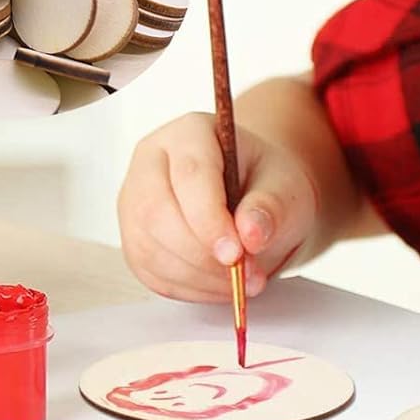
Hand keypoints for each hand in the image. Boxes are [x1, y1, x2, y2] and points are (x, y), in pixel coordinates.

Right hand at [117, 112, 316, 302]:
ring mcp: (135, 200)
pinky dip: (187, 288)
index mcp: (190, 132)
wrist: (258, 198)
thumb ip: (270, 206)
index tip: (237, 253)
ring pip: (148, 247)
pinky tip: (218, 286)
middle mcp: (152, 161)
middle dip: (200, 254)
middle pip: (156, 212)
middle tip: (243, 277)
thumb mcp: (285, 187)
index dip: (209, 219)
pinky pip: (149, 271)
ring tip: (240, 283)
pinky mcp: (134, 237)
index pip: (189, 174)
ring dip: (196, 276)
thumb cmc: (269, 184)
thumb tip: (251, 235)